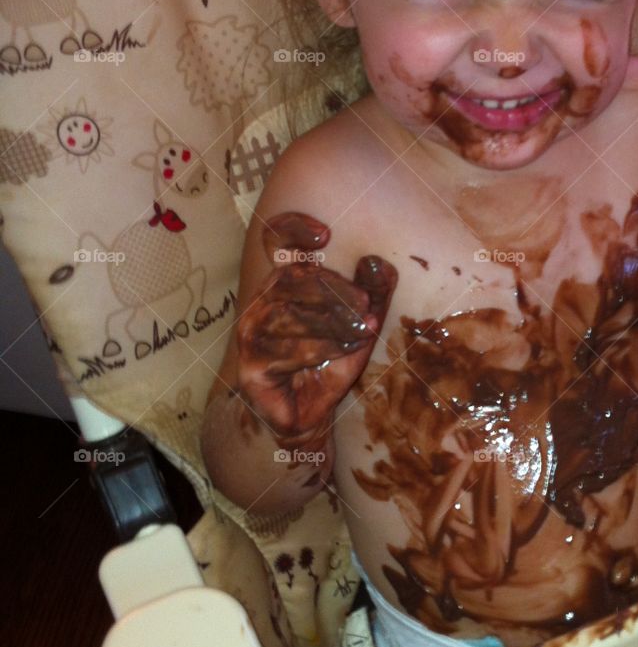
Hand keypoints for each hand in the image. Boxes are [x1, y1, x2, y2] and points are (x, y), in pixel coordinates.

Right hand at [235, 212, 396, 448]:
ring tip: (360, 332)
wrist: (311, 416)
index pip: (276, 242)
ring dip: (333, 322)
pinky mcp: (252, 366)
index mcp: (284, 284)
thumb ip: (372, 294)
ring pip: (290, 314)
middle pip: (291, 278)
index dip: (293, 229)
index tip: (323, 235)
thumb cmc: (332, 363)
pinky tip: (345, 350)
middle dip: (334, 289)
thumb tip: (377, 263)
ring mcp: (252, 334)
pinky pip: (288, 350)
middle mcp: (262, 303)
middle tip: (364, 305)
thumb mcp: (361, 325)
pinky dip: (323, 348)